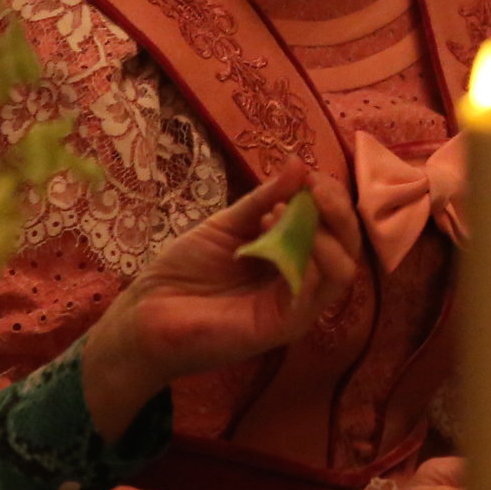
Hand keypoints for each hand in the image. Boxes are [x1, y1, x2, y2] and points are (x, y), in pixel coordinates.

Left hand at [80, 162, 361, 438]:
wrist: (143, 314)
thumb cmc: (182, 272)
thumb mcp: (228, 225)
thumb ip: (264, 199)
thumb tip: (300, 164)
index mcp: (292, 256)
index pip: (334, 226)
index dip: (330, 197)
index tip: (307, 175)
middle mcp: (301, 281)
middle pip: (347, 245)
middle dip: (338, 210)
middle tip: (314, 188)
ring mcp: (296, 305)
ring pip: (342, 268)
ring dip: (326, 232)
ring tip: (288, 211)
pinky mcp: (284, 325)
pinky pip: (317, 292)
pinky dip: (310, 259)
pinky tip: (279, 235)